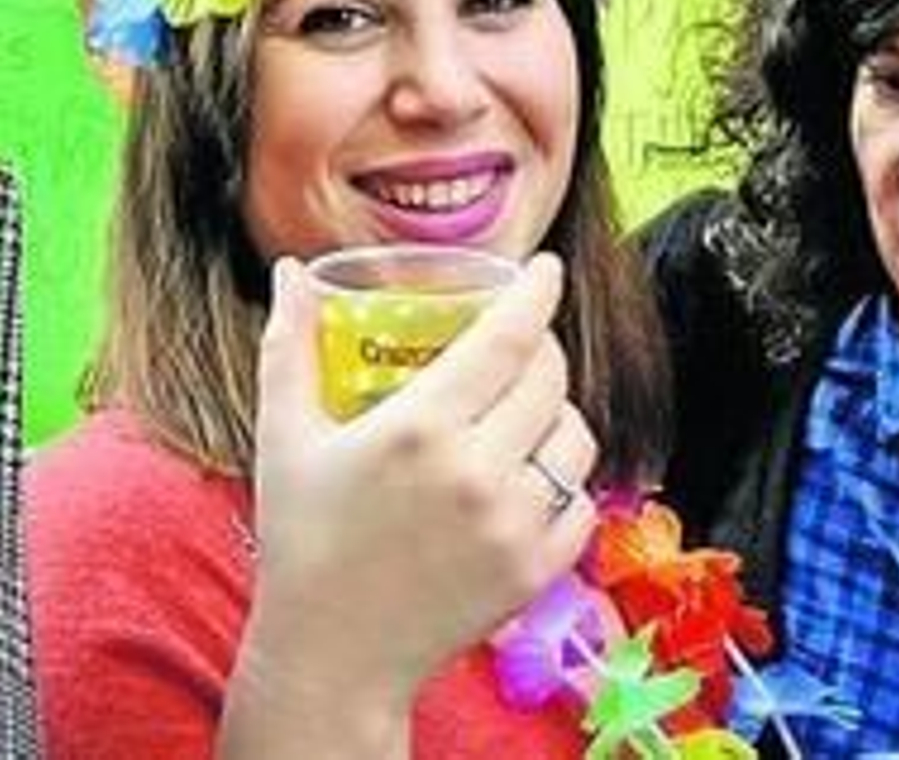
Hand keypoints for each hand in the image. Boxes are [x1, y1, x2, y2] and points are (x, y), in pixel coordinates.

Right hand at [221, 255, 597, 756]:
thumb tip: (290, 273)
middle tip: (518, 349)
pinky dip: (564, 484)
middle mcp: (475, 472)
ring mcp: (511, 524)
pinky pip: (582, 500)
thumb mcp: (286, 437)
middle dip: (539, 350)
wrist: (329, 658)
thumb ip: (290, 345)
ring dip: (555, 415)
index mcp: (419, 428)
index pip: (507, 336)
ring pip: (575, 434)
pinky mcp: (535, 570)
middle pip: (547, 377)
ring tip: (521, 417)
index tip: (546, 270)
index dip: (536, 292)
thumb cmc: (305, 541)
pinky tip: (528, 480)